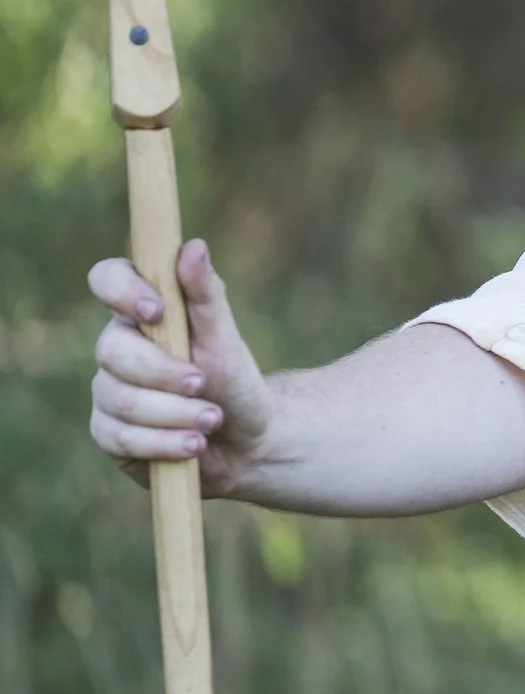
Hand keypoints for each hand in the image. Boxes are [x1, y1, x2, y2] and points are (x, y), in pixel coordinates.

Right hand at [88, 239, 273, 496]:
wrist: (248, 441)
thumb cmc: (235, 381)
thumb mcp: (225, 339)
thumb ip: (207, 297)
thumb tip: (194, 246)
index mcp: (142, 313)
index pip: (107, 278)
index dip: (122, 289)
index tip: (157, 310)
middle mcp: (117, 349)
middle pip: (112, 351)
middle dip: (162, 372)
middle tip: (203, 384)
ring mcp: (108, 392)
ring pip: (119, 400)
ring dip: (172, 414)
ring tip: (212, 421)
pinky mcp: (110, 433)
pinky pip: (119, 438)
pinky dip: (162, 443)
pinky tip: (193, 446)